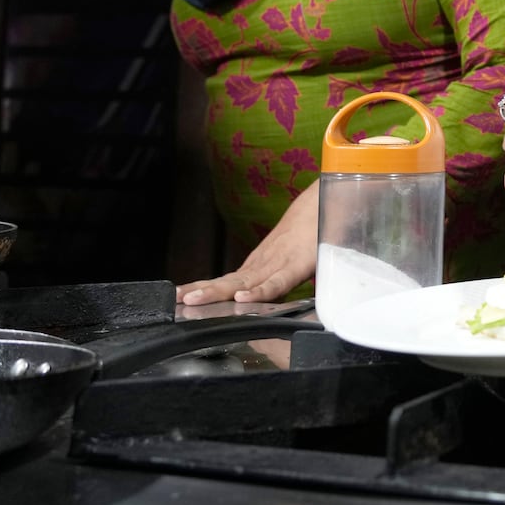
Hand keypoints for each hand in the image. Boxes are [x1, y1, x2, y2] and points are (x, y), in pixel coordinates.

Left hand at [175, 186, 318, 304]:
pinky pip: (276, 283)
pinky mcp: (295, 266)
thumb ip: (280, 275)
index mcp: (262, 265)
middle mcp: (264, 265)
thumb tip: (264, 292)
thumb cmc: (311, 231)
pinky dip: (259, 292)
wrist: (325, 205)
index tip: (181, 297)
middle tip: (179, 300)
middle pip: (230, 283)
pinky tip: (242, 299)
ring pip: (244, 283)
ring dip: (217, 292)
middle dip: (203, 292)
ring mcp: (277, 264)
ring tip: (193, 299)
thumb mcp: (293, 258)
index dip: (206, 289)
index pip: (229, 281)